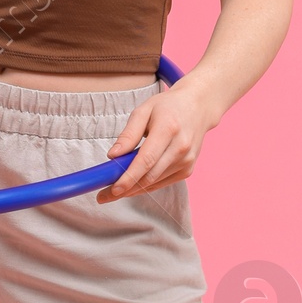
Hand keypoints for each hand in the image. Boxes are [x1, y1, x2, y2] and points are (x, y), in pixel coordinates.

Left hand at [96, 77, 216, 202]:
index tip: (113, 189)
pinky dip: (145, 185)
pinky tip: (132, 185)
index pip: (146, 159)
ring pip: (155, 183)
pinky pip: (162, 182)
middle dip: (126, 188)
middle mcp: (181, 147)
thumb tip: (113, 155)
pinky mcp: (188, 170)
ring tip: (114, 191)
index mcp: (169, 128)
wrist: (198, 108)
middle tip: (104, 195)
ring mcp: (186, 161)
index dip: (129, 177)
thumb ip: (128, 134)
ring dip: (133, 189)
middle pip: (150, 176)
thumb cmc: (168, 107)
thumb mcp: (143, 111)